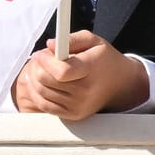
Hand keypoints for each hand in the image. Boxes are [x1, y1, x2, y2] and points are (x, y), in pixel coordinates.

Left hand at [8, 30, 147, 120]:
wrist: (120, 84)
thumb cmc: (104, 59)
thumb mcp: (93, 41)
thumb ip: (71, 39)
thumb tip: (50, 44)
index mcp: (91, 70)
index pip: (61, 72)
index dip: (46, 61)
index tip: (42, 53)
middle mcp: (84, 91)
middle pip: (46, 81)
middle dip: (37, 66)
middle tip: (41, 58)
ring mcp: (78, 106)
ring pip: (41, 93)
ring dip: (34, 78)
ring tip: (40, 68)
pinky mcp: (72, 115)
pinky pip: (44, 105)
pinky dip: (37, 93)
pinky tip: (40, 82)